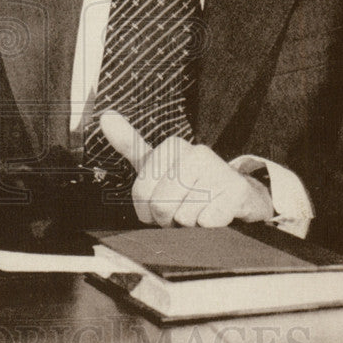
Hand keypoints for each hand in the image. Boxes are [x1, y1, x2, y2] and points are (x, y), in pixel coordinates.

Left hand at [99, 111, 273, 227]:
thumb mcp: (157, 164)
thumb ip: (130, 143)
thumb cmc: (189, 183)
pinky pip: (207, 222)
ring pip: (184, 217)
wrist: (236, 196)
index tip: (162, 202)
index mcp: (173, 146)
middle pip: (161, 206)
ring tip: (200, 211)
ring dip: (189, 225)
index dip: (148, 210)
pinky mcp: (236, 192)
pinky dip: (208, 227)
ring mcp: (219, 171)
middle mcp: (197, 153)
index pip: (141, 194)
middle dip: (168, 220)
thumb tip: (105, 116)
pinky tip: (216, 215)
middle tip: (182, 210)